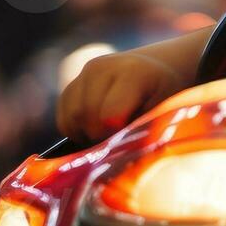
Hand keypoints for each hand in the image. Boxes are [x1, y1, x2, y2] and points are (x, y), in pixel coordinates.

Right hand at [56, 51, 185, 143]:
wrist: (153, 69)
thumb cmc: (162, 96)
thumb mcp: (163, 111)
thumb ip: (143, 130)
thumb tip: (122, 157)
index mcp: (132, 73)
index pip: (109, 114)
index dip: (113, 136)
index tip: (125, 142)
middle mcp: (102, 68)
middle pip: (86, 115)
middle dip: (99, 137)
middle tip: (117, 142)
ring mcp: (84, 74)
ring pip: (71, 117)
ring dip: (85, 134)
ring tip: (107, 135)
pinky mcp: (72, 84)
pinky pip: (63, 117)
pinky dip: (75, 129)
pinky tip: (95, 130)